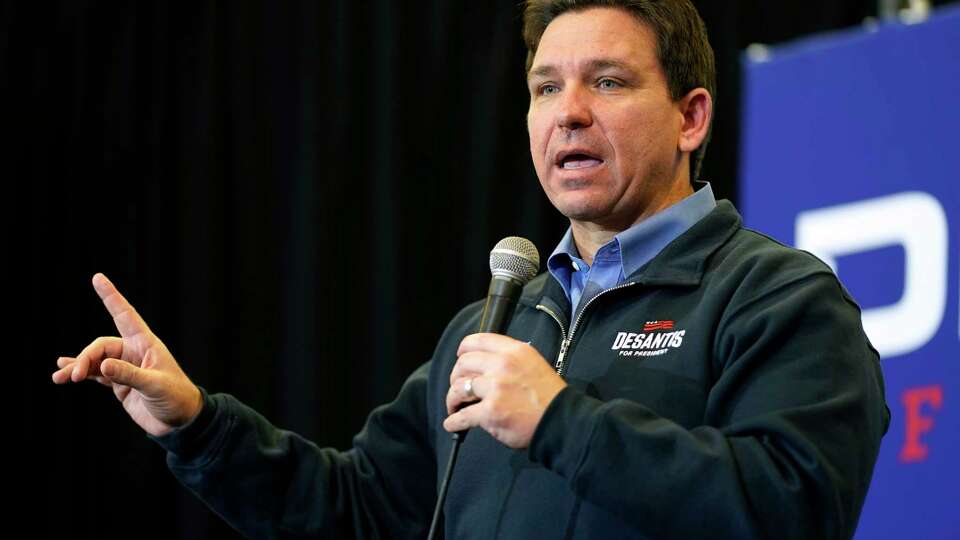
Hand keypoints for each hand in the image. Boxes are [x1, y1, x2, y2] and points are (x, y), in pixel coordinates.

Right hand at [52, 273, 202, 436]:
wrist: (180, 422)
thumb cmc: (176, 399)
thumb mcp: (154, 386)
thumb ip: (128, 375)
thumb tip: (101, 365)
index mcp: (146, 344)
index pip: (125, 315)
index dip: (111, 296)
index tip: (98, 278)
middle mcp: (134, 352)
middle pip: (101, 346)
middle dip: (84, 358)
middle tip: (73, 376)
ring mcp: (125, 368)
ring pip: (95, 361)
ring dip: (77, 367)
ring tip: (59, 378)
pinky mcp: (120, 384)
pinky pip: (95, 374)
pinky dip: (80, 373)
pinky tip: (64, 374)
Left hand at [443, 333, 566, 448]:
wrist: (561, 421)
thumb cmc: (549, 397)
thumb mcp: (534, 364)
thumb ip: (510, 359)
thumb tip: (485, 365)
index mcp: (514, 351)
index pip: (477, 340)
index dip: (463, 351)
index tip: (460, 358)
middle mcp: (503, 365)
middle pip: (463, 364)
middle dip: (455, 377)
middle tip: (458, 387)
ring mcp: (495, 388)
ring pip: (458, 389)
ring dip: (452, 400)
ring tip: (455, 407)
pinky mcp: (490, 412)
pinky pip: (462, 416)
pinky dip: (453, 421)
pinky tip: (453, 423)